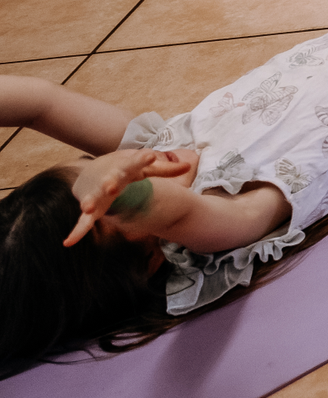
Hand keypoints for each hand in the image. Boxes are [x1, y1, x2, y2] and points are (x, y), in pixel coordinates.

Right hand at [63, 148, 185, 245]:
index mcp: (125, 168)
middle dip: (110, 182)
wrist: (93, 169)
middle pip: (110, 180)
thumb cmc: (124, 169)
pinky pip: (83, 221)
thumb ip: (165, 169)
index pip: (135, 163)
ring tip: (88, 207)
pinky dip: (77, 231)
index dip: (142, 160)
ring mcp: (98, 194)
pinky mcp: (91, 207)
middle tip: (111, 185)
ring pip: (94, 198)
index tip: (150, 156)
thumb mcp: (144, 167)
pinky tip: (69, 242)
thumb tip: (189, 166)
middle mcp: (109, 180)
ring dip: (91, 202)